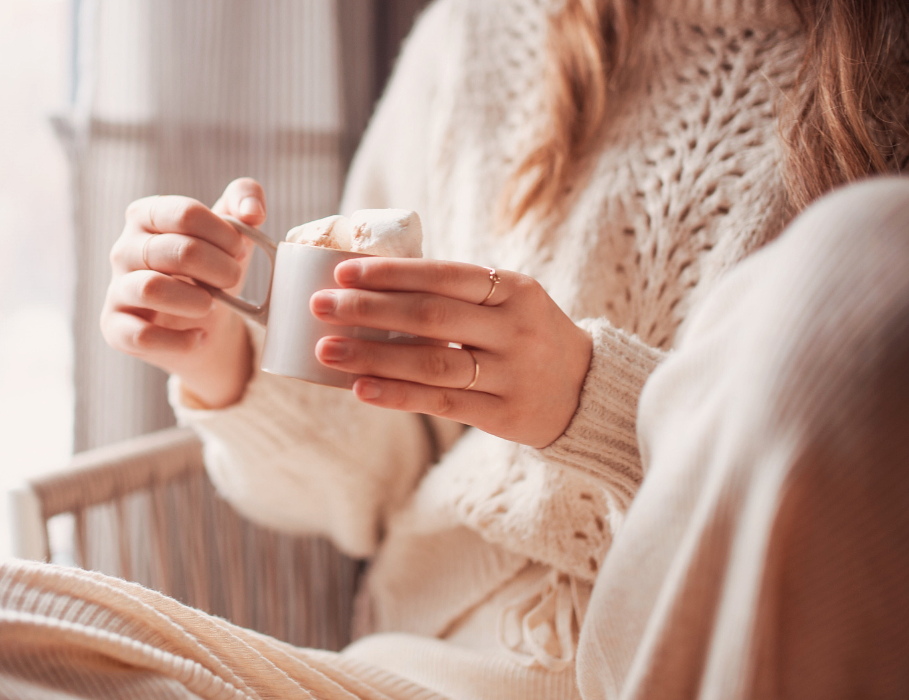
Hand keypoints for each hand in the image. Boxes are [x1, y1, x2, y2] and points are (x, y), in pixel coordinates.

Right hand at [100, 178, 265, 408]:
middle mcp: (123, 249)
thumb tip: (252, 212)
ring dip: (195, 299)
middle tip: (233, 278)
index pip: (185, 213)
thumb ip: (245, 200)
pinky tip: (198, 337)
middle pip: (175, 250)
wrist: (203, 325)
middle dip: (218, 267)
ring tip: (212, 305)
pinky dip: (179, 340)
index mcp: (146, 215)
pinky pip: (141, 335)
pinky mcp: (115, 328)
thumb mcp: (231, 232)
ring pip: (151, 288)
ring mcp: (117, 289)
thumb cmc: (212, 271)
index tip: (240, 249)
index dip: (223, 233)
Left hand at [309, 258, 592, 447]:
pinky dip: (397, 394)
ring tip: (327, 350)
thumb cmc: (527, 336)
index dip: (392, 273)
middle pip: (432, 316)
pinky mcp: (504, 415)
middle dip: (370, 309)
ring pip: (432, 363)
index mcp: (515, 289)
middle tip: (322, 306)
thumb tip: (373, 285)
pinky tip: (360, 387)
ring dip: (374, 355)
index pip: (445, 275)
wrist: (586, 390)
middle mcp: (516, 329)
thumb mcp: (510, 302)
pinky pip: (441, 403)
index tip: (343, 272)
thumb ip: (458, 294)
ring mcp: (512, 374)